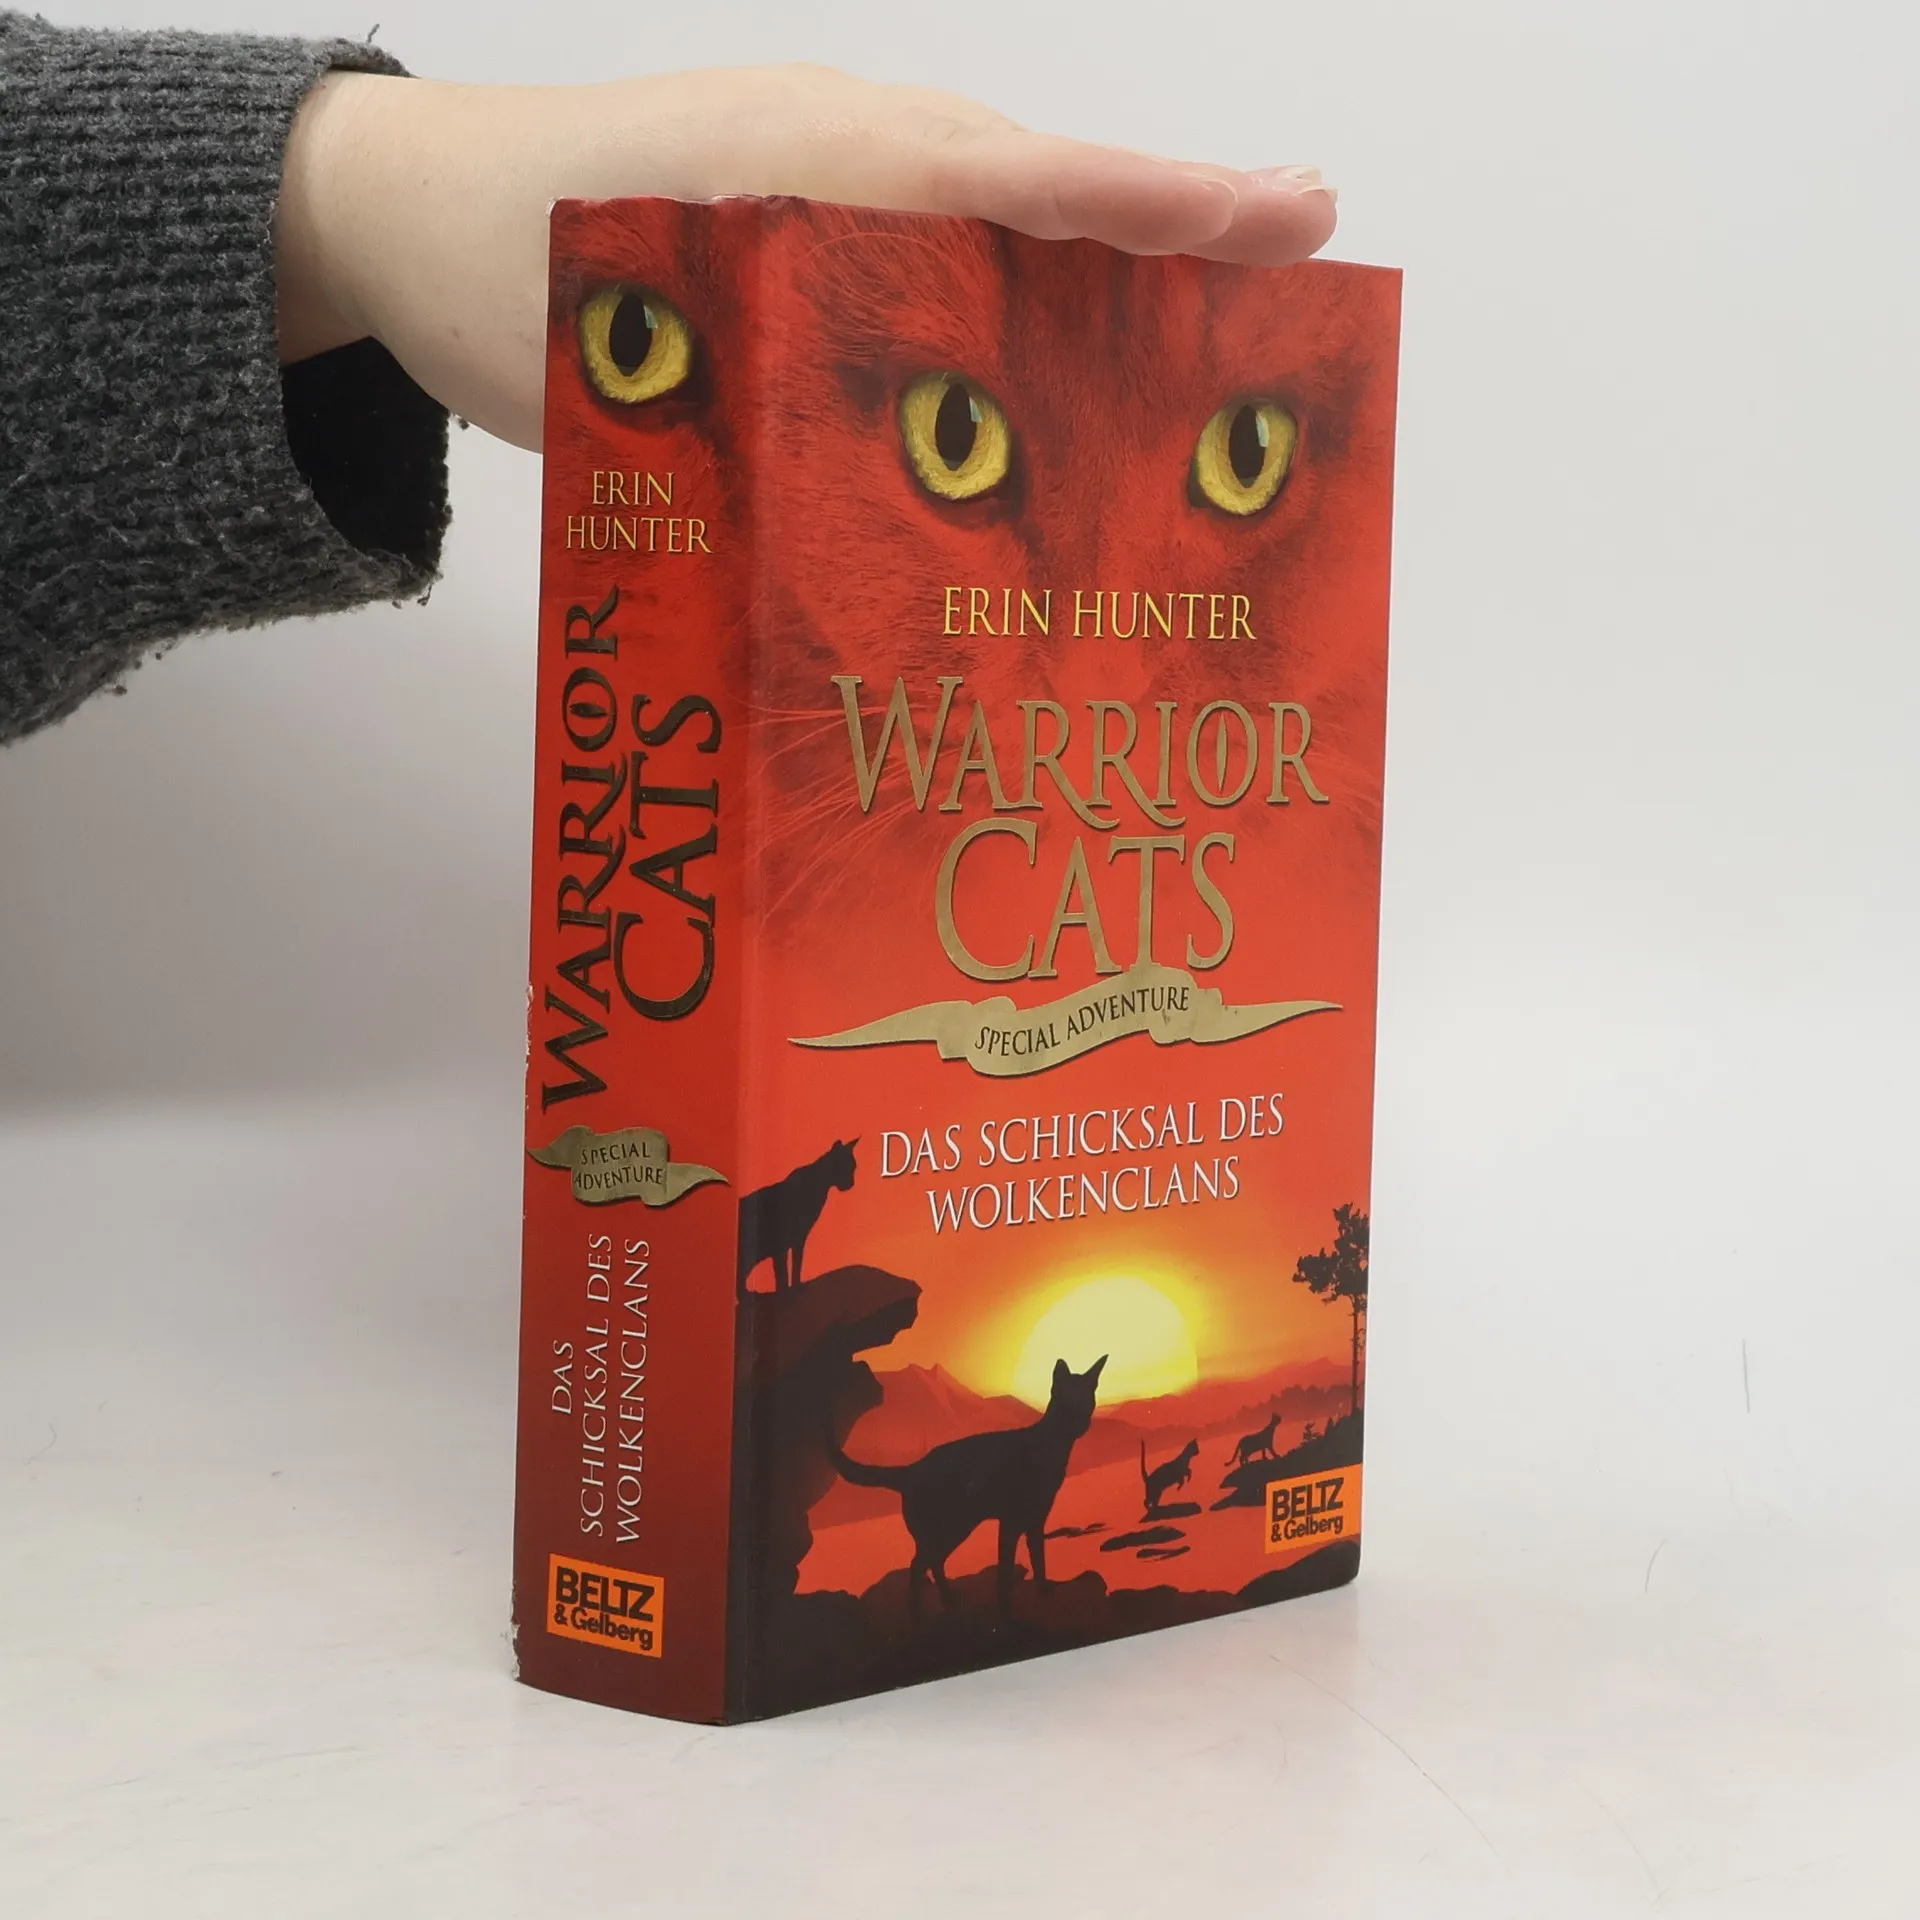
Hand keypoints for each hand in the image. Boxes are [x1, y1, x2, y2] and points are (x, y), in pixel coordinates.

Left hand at [276, 64, 1336, 450]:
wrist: (407, 209)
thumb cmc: (508, 276)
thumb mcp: (629, 358)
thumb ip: (760, 407)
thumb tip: (901, 517)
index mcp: (819, 161)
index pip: (1019, 181)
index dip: (1152, 210)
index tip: (1278, 215)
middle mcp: (847, 148)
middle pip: (1040, 189)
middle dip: (1172, 230)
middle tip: (1302, 258)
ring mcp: (833, 167)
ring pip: (999, 214)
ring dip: (1104, 266)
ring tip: (1224, 318)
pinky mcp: (812, 206)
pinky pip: (940, 237)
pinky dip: (1016, 284)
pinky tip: (1055, 355)